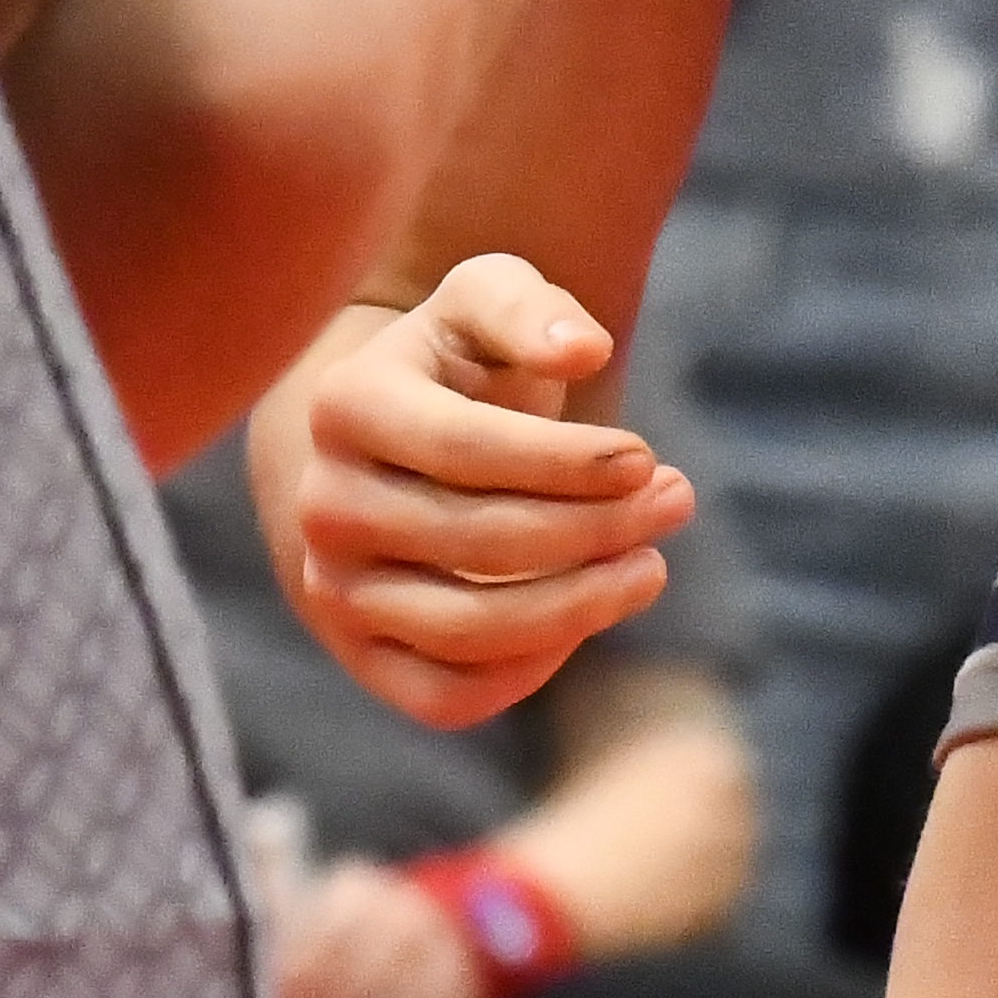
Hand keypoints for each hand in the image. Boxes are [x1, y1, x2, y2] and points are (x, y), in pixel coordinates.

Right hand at [267, 258, 696, 728]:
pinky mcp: (358, 655)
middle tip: (675, 498)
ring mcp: (332, 588)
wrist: (388, 438)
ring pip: (468, 632)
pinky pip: (449, 698)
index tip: (645, 457)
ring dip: (583, 605)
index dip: (568, 461)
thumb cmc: (457, 359)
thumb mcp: (489, 299)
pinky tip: (588, 616)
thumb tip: (584, 351)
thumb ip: (531, 309)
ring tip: (651, 563)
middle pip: (480, 541)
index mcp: (345, 405)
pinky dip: (530, 671)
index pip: (466, 449)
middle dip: (597, 526)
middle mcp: (321, 505)